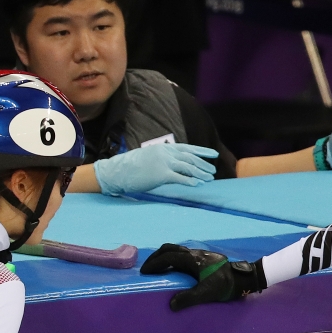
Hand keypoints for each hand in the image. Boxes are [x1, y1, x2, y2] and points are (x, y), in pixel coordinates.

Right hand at [94, 143, 217, 195]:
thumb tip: (175, 164)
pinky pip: (179, 177)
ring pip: (188, 167)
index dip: (202, 151)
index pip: (188, 148)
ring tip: (210, 178)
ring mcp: (164, 162)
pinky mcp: (161, 174)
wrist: (118, 171)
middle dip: (204, 164)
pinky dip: (190, 181)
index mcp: (164, 148)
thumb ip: (163, 158)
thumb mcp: (150, 157)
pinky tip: (197, 184)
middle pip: (190, 158)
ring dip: (200, 173)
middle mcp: (166, 153)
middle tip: (214, 170)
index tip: (213, 154)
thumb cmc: (132, 167)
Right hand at [139, 244, 264, 310]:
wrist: (243, 277)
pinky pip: (183, 254)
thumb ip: (189, 298)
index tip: (144, 272)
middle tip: (148, 268)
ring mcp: (199, 254)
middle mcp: (193, 253)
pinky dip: (173, 259)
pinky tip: (175, 270)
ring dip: (165, 257)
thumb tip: (171, 305)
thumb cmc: (225, 284)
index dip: (154, 264)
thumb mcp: (207, 293)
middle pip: (169, 248)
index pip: (167, 257)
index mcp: (191, 259)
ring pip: (177, 250)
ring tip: (159, 269)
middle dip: (156, 257)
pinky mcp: (204, 258)